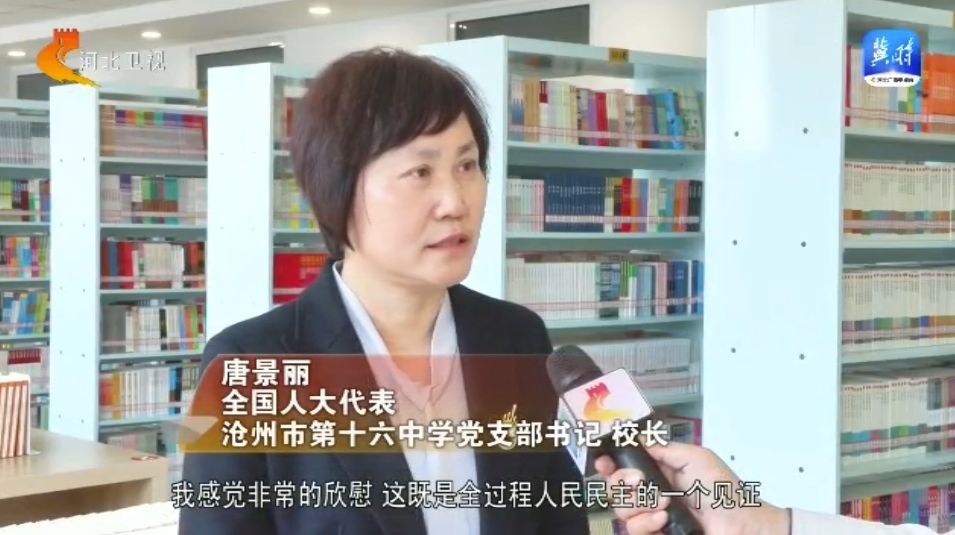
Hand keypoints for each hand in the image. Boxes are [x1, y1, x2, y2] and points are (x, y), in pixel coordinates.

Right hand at [594, 441, 789, 534]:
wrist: (740, 525)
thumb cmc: (724, 489)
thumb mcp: (695, 456)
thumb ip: (663, 447)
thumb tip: (636, 439)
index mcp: (658, 469)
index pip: (622, 465)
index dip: (608, 463)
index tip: (604, 463)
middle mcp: (651, 492)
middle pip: (613, 487)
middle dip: (622, 483)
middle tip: (642, 482)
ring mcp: (651, 515)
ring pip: (621, 510)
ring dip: (641, 505)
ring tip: (666, 504)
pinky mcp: (655, 533)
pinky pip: (633, 530)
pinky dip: (646, 523)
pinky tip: (664, 520)